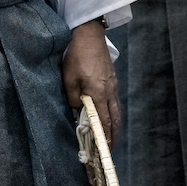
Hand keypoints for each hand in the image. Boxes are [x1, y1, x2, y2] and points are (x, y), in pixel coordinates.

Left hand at [62, 18, 120, 148]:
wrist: (89, 35)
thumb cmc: (76, 55)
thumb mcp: (68, 78)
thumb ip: (73, 97)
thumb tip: (78, 110)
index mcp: (98, 93)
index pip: (104, 121)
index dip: (105, 137)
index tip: (104, 151)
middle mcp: (109, 92)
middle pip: (115, 119)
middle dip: (113, 136)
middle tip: (109, 150)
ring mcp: (113, 86)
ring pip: (117, 111)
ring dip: (115, 127)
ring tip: (112, 138)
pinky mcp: (112, 80)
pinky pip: (116, 102)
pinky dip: (115, 114)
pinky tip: (110, 117)